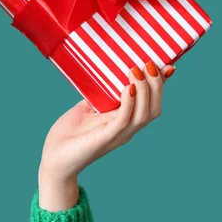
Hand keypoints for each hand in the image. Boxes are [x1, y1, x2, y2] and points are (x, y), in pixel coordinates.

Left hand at [38, 62, 175, 211]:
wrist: (53, 157)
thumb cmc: (68, 134)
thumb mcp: (86, 108)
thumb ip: (99, 94)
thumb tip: (105, 73)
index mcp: (124, 121)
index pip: (150, 103)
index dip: (160, 86)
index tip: (168, 66)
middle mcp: (126, 130)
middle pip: (153, 109)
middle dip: (156, 86)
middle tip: (148, 64)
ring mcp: (118, 135)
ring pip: (143, 115)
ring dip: (144, 91)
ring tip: (136, 70)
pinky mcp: (105, 138)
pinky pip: (124, 121)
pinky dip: (128, 103)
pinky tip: (127, 88)